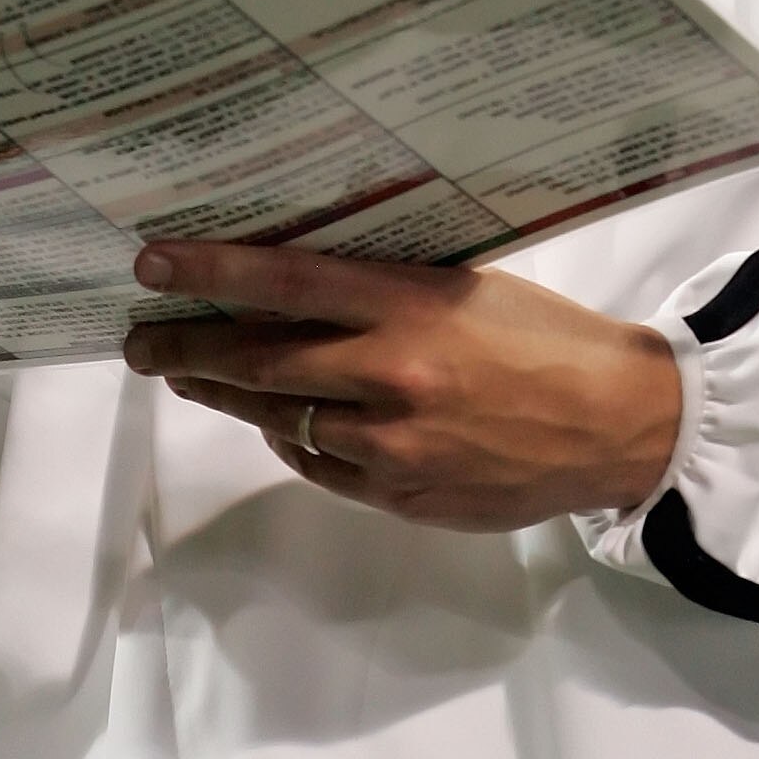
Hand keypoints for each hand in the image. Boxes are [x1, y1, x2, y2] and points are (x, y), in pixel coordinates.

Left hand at [121, 241, 683, 529]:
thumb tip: (305, 277)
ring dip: (226, 395)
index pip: (285, 280)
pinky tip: (274, 420)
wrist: (617, 423)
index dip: (211, 272)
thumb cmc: (545, 335)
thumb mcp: (468, 284)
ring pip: (281, 416)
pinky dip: (291, 438)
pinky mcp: (401, 494)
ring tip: (188, 374)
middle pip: (260, 360)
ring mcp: (391, 443)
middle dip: (188, 348)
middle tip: (140, 340)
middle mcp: (389, 373)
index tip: (152, 265)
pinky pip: (322, 464)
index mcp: (408, 305)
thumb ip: (390, 285)